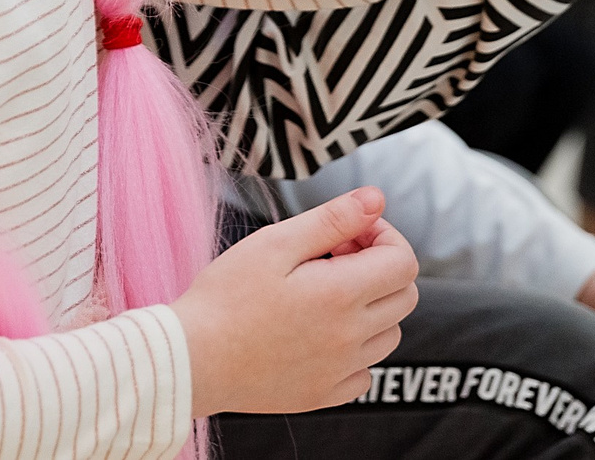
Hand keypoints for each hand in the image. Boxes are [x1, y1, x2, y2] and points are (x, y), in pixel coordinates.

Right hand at [174, 188, 420, 415]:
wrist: (190, 360)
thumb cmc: (225, 297)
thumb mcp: (276, 243)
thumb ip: (333, 219)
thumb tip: (376, 199)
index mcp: (342, 295)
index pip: (404, 262)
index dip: (383, 236)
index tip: (347, 234)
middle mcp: (350, 338)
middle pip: (404, 296)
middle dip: (379, 267)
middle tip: (333, 257)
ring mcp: (339, 372)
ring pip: (389, 334)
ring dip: (371, 307)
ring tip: (323, 294)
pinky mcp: (323, 396)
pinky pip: (365, 372)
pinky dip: (355, 350)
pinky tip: (318, 333)